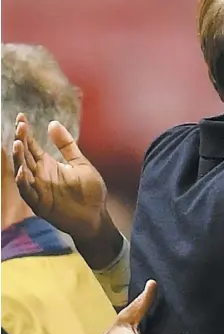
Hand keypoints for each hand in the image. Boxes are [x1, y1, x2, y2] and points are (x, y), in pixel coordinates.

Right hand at [13, 114, 107, 241]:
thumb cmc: (89, 191)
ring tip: (18, 144)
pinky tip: (22, 172)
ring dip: (19, 159)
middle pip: (25, 156)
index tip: (21, 117)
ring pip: (22, 172)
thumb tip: (53, 123)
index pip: (31, 145)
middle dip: (21, 141)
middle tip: (20, 126)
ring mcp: (38, 189)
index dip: (24, 132)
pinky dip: (23, 183)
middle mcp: (39, 175)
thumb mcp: (80, 164)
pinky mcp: (41, 204)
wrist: (96, 216)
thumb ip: (67, 146)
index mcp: (47, 165)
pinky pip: (28, 193)